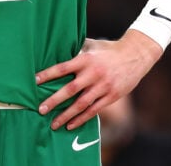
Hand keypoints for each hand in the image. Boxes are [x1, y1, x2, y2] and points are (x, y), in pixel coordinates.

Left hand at [35, 30, 162, 129]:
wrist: (135, 55)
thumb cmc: (109, 49)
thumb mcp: (92, 45)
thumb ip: (76, 49)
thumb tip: (57, 48)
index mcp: (86, 59)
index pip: (63, 68)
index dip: (48, 75)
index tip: (35, 81)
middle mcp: (93, 73)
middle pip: (70, 89)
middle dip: (54, 101)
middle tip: (40, 110)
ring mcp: (103, 86)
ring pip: (81, 104)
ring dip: (66, 115)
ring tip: (53, 124)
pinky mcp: (111, 96)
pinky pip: (94, 110)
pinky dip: (81, 119)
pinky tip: (70, 125)